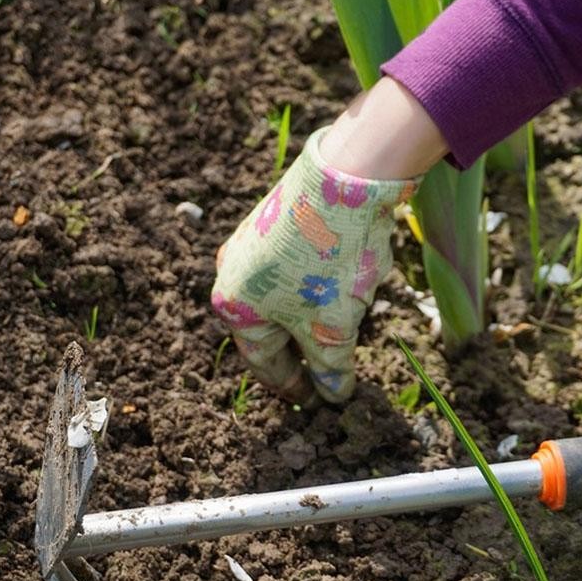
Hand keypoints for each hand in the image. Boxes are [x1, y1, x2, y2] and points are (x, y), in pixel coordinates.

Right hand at [211, 126, 419, 406]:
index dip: (295, 388)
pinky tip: (348, 284)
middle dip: (304, 351)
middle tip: (329, 373)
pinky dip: (320, 286)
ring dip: (314, 317)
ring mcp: (253, 243)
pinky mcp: (279, 220)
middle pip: (272, 329)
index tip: (317, 403)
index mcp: (234, 307)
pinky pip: (297, 268)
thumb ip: (331, 367)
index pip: (265, 363)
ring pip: (287, 297)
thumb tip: (334, 395)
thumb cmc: (328, 262)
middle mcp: (233, 273)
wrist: (345, 177)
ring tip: (345, 328)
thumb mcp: (332, 328)